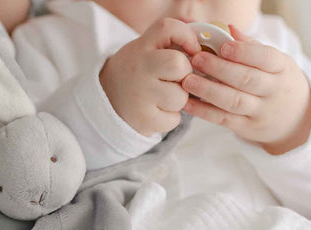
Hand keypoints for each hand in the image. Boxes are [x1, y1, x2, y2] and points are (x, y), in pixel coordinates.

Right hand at [99, 18, 200, 135]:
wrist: (106, 103)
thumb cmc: (135, 74)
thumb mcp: (144, 51)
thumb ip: (170, 43)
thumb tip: (204, 45)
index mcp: (140, 48)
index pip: (167, 28)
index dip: (187, 36)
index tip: (193, 49)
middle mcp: (139, 69)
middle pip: (179, 65)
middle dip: (185, 74)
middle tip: (175, 80)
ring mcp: (140, 96)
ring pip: (181, 97)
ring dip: (179, 100)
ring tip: (163, 98)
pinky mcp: (144, 119)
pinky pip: (174, 119)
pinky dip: (171, 118)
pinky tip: (158, 112)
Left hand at [182, 25, 310, 154]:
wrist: (294, 120)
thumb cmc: (278, 84)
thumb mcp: (276, 64)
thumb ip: (252, 47)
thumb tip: (228, 28)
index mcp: (282, 69)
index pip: (265, 58)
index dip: (244, 52)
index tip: (223, 46)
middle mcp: (273, 91)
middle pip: (246, 79)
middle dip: (219, 69)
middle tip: (197, 59)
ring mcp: (260, 112)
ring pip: (233, 101)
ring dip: (208, 90)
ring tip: (188, 81)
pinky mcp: (246, 128)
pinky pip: (222, 119)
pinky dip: (203, 111)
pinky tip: (187, 103)